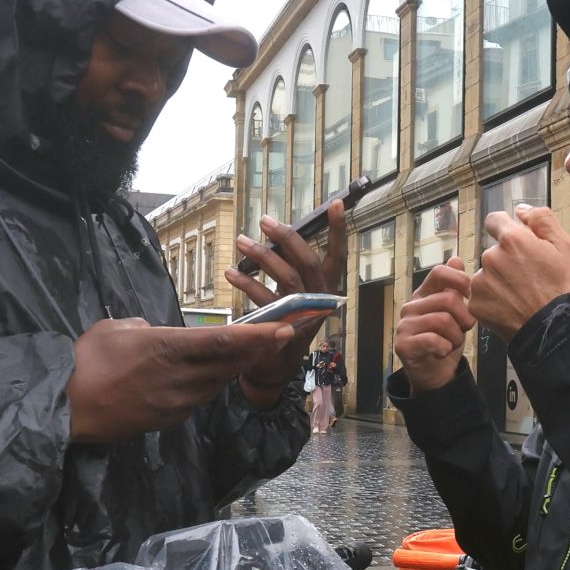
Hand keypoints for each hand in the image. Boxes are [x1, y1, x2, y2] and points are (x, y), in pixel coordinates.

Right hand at [67, 317, 296, 443]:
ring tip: (251, 351)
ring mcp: (177, 402)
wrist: (68, 409)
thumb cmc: (85, 362)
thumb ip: (145, 327)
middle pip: (230, 364)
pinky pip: (198, 397)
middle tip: (282, 335)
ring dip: (235, 367)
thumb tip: (157, 331)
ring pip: (217, 382)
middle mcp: (180, 377)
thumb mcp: (114, 328)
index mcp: (167, 347)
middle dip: (259, 350)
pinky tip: (210, 374)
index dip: (258, 337)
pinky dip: (209, 384)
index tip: (285, 329)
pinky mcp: (170, 419)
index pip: (224, 341)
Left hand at [226, 199, 348, 402]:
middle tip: (265, 220)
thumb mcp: (295, 294)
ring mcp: (302, 315)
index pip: (338, 257)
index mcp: (326, 289)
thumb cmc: (284, 321)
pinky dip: (246, 282)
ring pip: (285, 278)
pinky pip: (263, 299)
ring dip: (261, 256)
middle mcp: (319, 301)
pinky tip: (231, 272)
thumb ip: (292, 268)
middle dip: (287, 237)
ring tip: (242, 241)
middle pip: (308, 262)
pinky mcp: (281, 327)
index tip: (335, 204)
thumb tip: (278, 234)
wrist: (273, 366)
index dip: (338, 231)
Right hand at [395, 257, 476, 392]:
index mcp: (424, 295)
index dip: (459, 279)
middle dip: (464, 317)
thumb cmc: (445, 340)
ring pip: (443, 321)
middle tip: (465, 329)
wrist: (435, 373)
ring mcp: (404, 325)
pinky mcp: (403, 344)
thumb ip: (454, 289)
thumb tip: (456, 259)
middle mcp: (411, 306)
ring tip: (453, 343)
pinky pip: (434, 340)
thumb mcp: (455, 313)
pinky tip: (443, 351)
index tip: (470, 293)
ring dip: (456, 336)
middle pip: (447, 300)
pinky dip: (446, 348)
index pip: (439, 272)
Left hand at [469, 205, 569, 343]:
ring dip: (500, 280)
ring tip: (522, 294)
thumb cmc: (564, 290)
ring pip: (488, 274)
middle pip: (494, 251)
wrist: (556, 331)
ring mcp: (482, 282)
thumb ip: (542, 219)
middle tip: (529, 276)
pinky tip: (512, 306)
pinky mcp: (476, 304)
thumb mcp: (566, 246)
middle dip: (508, 259)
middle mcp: (491, 258)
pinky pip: (482, 295)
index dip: (507, 228)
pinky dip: (494, 300)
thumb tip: (521, 210)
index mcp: (512, 240)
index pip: (495, 220)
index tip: (516, 241)